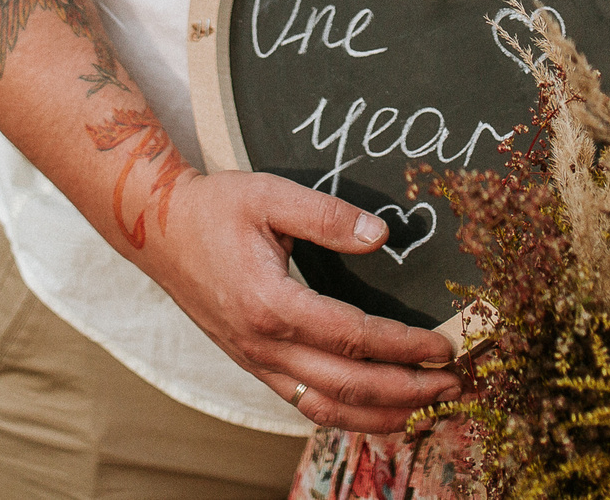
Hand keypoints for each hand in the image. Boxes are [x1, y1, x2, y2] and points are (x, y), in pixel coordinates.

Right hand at [137, 169, 462, 432]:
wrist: (155, 230)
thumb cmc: (212, 208)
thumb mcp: (270, 194)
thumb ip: (328, 215)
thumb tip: (382, 236)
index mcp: (270, 303)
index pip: (353, 338)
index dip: (403, 346)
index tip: (443, 346)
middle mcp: (263, 344)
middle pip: (347, 386)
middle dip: (407, 391)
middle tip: (454, 385)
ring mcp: (255, 361)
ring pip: (325, 410)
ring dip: (381, 415)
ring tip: (426, 409)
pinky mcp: (252, 364)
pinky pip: (304, 404)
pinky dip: (346, 415)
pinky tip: (375, 410)